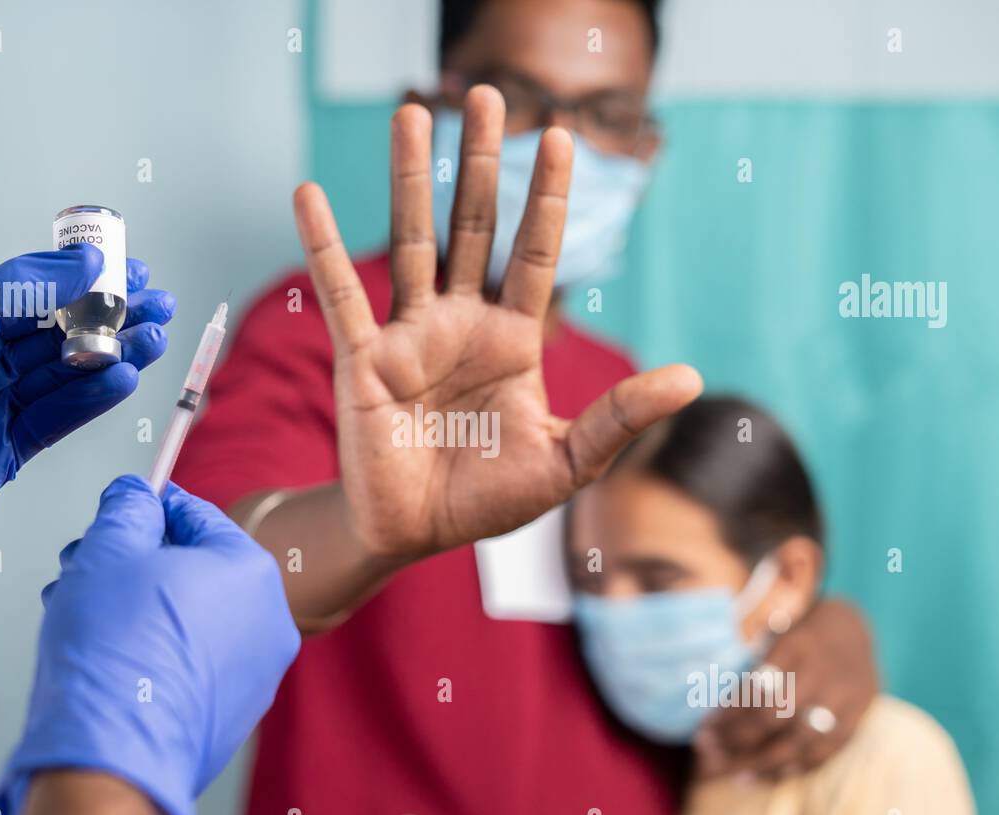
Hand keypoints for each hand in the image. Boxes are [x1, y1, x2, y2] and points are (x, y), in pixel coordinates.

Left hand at [0, 246, 173, 598]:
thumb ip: (20, 289)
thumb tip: (81, 264)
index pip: (39, 294)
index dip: (87, 282)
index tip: (130, 271)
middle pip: (63, 336)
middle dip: (115, 319)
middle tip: (158, 306)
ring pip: (70, 377)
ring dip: (115, 356)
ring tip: (154, 338)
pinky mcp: (8, 452)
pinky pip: (60, 420)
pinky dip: (94, 398)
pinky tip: (123, 377)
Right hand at [0, 475, 299, 814]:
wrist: (112, 756)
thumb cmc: (114, 649)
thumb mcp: (109, 549)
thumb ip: (126, 509)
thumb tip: (135, 494)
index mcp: (250, 571)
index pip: (197, 515)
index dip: (149, 507)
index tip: (120, 509)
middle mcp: (267, 623)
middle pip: (192, 569)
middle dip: (132, 561)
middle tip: (83, 563)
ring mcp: (254, 676)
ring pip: (187, 618)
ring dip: (133, 605)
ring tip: (78, 608)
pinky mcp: (230, 717)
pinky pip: (189, 664)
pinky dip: (151, 651)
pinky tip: (104, 655)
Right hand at [292, 85, 700, 559]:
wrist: (416, 534)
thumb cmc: (488, 497)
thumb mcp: (567, 461)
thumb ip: (620, 416)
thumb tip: (691, 376)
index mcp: (512, 340)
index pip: (535, 254)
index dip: (547, 198)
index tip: (562, 136)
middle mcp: (461, 323)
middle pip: (474, 225)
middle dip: (481, 161)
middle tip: (489, 95)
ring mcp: (409, 334)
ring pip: (413, 240)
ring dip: (409, 177)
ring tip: (412, 111)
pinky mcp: (362, 357)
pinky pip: (340, 292)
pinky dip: (322, 244)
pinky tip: (308, 192)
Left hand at [693, 599, 879, 778]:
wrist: (854, 626)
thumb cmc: (796, 632)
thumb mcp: (772, 632)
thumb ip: (750, 666)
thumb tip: (711, 710)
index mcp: (795, 645)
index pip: (756, 689)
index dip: (728, 714)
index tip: (703, 730)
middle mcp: (821, 672)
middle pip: (776, 717)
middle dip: (738, 740)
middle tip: (709, 752)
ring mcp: (844, 697)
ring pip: (800, 741)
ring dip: (763, 763)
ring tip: (733, 775)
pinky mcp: (858, 716)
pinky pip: (826, 751)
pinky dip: (794, 768)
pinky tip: (766, 776)